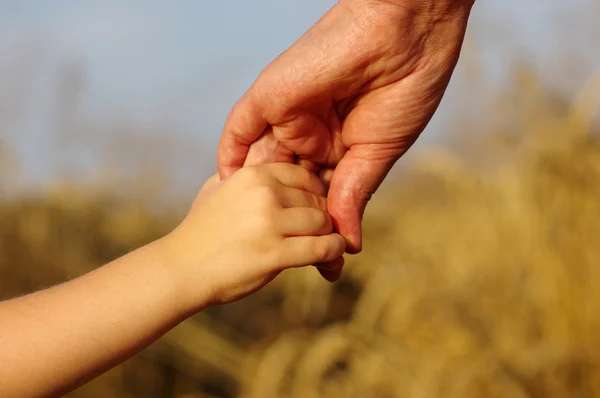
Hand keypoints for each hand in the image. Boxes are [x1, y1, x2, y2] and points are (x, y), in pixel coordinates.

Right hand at [162, 163, 345, 306]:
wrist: (180, 268)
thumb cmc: (201, 230)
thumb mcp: (218, 187)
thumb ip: (245, 175)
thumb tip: (275, 171)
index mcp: (253, 174)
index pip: (304, 176)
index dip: (315, 194)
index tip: (314, 209)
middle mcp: (264, 193)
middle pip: (316, 200)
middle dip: (323, 218)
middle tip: (323, 233)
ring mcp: (269, 223)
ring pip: (322, 223)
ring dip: (328, 236)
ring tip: (327, 247)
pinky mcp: (274, 253)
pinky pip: (321, 248)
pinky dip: (332, 253)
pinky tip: (331, 258)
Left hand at [218, 0, 473, 256]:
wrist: (406, 35)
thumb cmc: (405, 89)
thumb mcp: (377, 153)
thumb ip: (353, 196)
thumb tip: (348, 244)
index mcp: (340, 146)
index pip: (321, 197)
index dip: (322, 232)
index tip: (327, 269)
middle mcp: (311, 134)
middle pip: (289, 188)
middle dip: (290, 225)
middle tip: (288, 265)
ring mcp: (289, 117)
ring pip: (263, 166)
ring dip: (257, 201)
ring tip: (246, 240)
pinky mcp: (271, 96)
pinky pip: (240, 130)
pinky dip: (231, 160)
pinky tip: (226, 193)